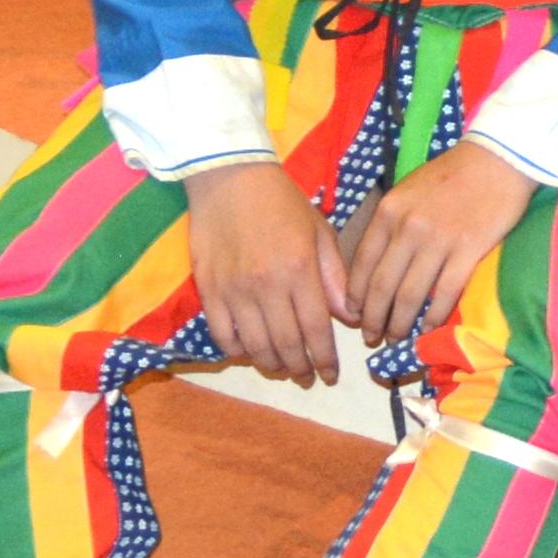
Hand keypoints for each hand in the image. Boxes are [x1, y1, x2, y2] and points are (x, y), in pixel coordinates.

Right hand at [182, 156, 347, 388]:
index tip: (331, 376)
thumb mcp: (319, 232)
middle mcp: (267, 286)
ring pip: (255, 347)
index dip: (325, 360)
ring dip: (271, 365)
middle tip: (308, 378)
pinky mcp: (209, 291)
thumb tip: (348, 318)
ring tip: (283, 369)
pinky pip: (223, 335)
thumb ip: (334, 277)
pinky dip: (237, 351)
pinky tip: (250, 351)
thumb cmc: (282, 203)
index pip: (316, 330)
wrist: (230, 179)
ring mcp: (234, 291)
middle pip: (286, 345)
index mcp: (299, 270)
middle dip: (300, 369)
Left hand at [338, 139, 533, 356]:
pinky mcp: (468, 250)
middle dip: (373, 319)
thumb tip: (376, 265)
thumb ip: (390, 223)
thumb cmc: (451, 174)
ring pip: (410, 295)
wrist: (497, 159)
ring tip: (396, 339)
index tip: (355, 316)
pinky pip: (445, 293)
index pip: (363, 265)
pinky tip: (428, 328)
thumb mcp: (408, 191)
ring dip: (400, 324)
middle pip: (382, 286)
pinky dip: (434, 316)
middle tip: (372, 339)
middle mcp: (408, 228)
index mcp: (389, 211)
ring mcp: (438, 240)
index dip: (356, 297)